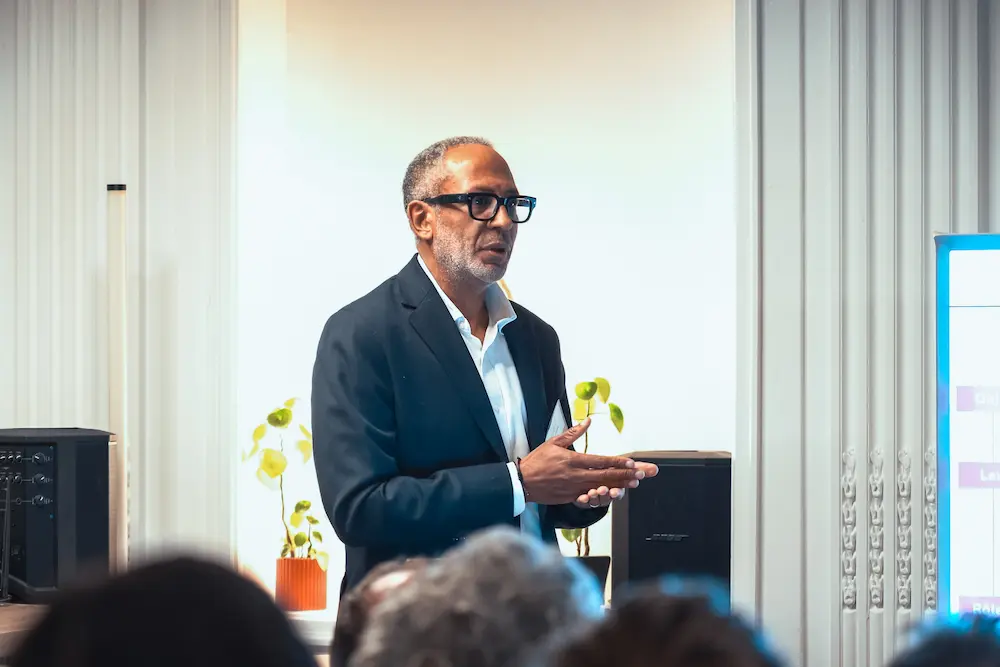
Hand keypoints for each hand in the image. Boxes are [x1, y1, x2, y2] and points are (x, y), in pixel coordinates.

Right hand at [518, 418, 644, 504]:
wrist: (522, 482)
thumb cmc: (537, 461)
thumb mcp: (553, 443)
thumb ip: (573, 432)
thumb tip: (587, 421)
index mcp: (572, 460)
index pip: (600, 461)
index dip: (618, 463)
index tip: (632, 462)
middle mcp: (576, 475)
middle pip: (606, 476)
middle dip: (625, 475)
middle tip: (642, 474)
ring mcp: (574, 488)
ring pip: (601, 487)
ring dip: (619, 486)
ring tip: (634, 484)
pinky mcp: (571, 497)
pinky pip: (590, 496)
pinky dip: (604, 495)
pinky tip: (614, 493)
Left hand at [572, 462, 658, 508]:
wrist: (587, 481)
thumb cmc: (608, 473)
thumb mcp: (623, 468)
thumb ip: (638, 468)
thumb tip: (655, 469)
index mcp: (616, 486)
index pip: (623, 488)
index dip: (626, 486)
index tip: (629, 483)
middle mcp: (606, 493)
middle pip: (610, 495)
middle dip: (611, 493)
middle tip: (611, 490)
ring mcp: (595, 497)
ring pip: (597, 499)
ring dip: (597, 497)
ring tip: (595, 491)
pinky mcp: (584, 499)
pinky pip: (583, 502)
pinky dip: (583, 500)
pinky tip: (582, 497)